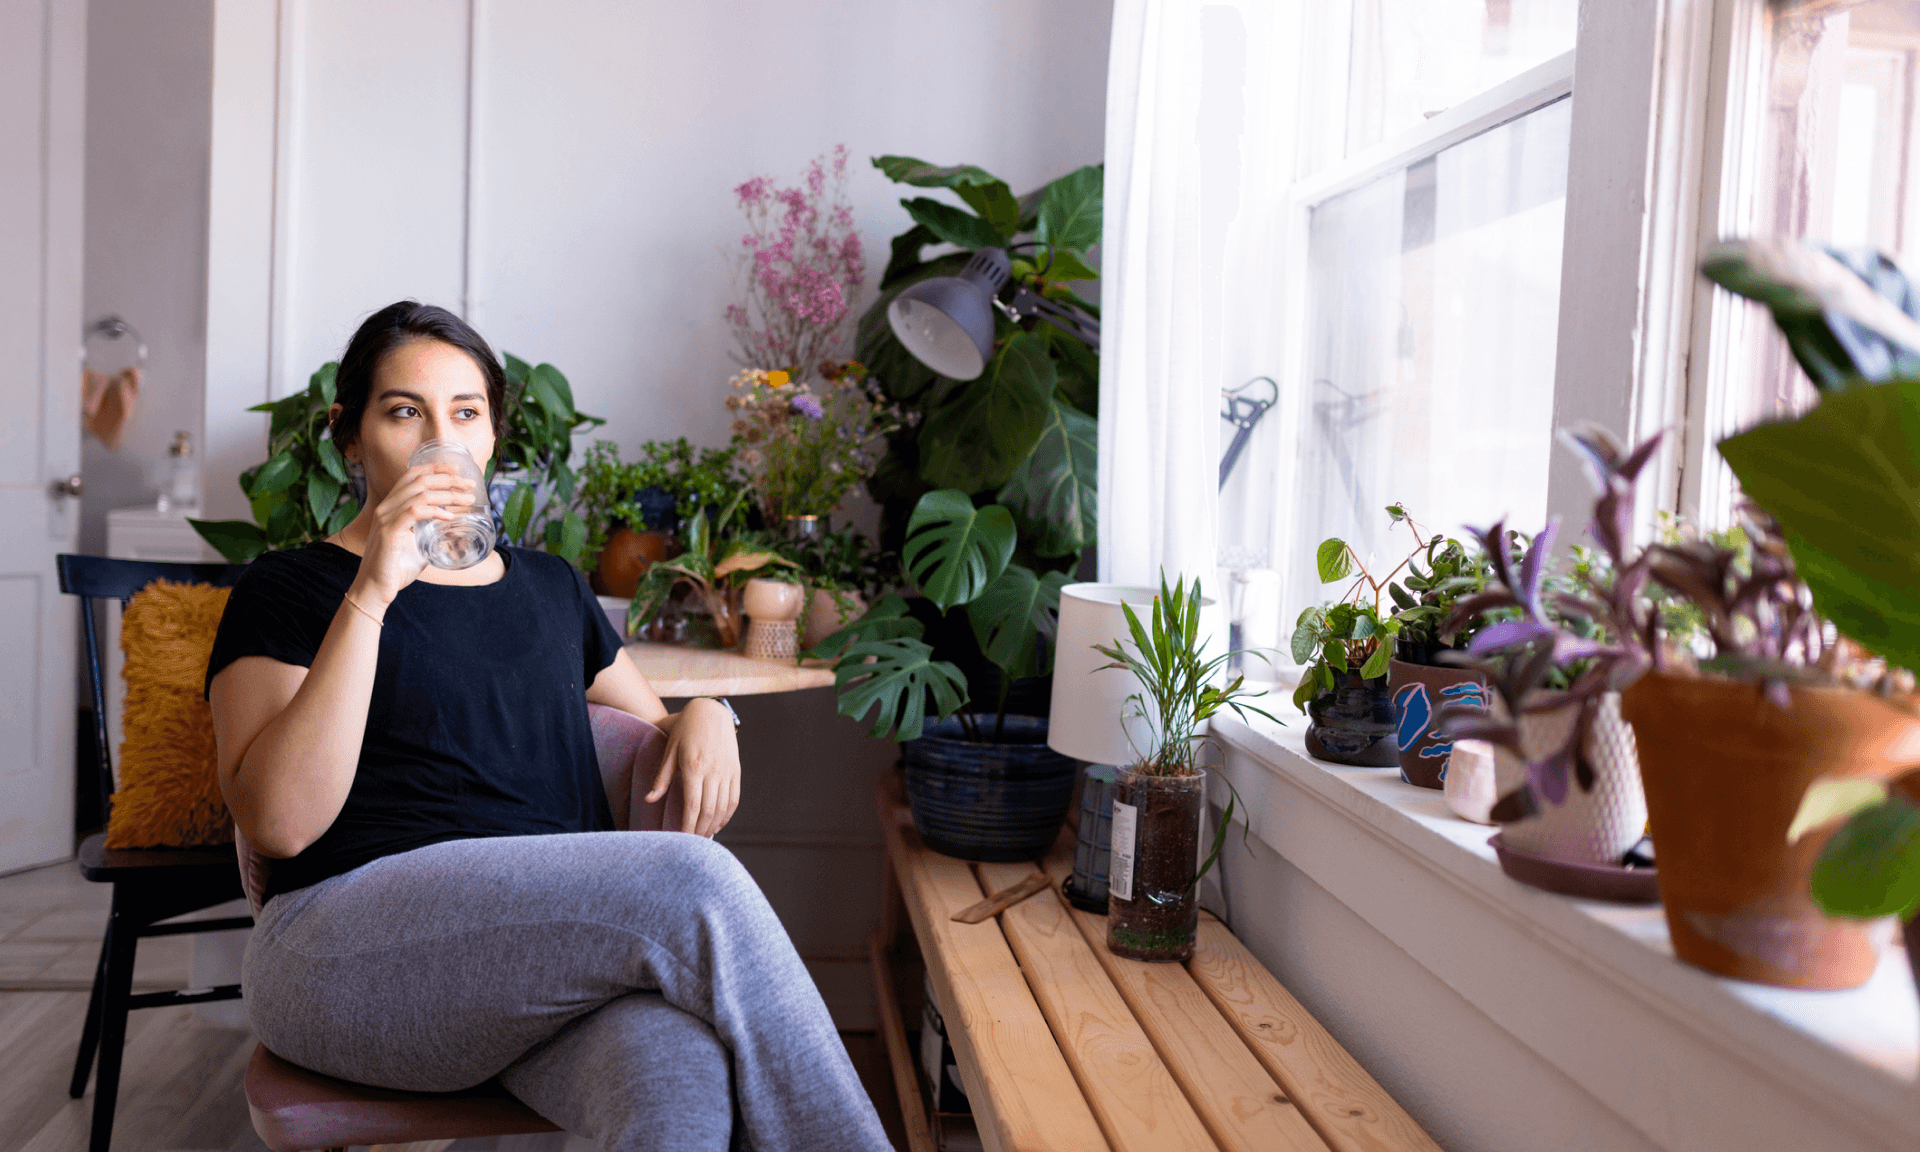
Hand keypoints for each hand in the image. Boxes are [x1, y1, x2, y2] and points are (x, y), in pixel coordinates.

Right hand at [353, 462, 472, 606]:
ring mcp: (386, 519)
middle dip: (448, 478)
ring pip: (420, 494)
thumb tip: (452, 530)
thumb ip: (430, 533)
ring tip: (467, 500)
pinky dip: (435, 511)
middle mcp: (386, 508)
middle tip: (470, 485)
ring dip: (448, 494)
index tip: (458, 470)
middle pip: (420, 480)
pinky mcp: (389, 533)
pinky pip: (414, 513)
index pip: (412, 475)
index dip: (435, 468)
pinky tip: (449, 517)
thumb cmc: (395, 568)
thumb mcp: (417, 544)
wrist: (375, 589)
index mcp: (391, 506)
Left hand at [646, 698, 740, 836]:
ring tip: (702, 836)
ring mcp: (727, 771)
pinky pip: (734, 798)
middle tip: (691, 843)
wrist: (710, 711)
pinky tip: (718, 824)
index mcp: (694, 766)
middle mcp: (713, 770)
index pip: (692, 805)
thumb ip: (661, 778)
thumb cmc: (684, 730)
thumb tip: (649, 800)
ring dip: (713, 825)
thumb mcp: (669, 751)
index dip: (687, 825)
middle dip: (699, 830)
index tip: (681, 838)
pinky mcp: (735, 770)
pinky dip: (727, 815)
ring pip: (723, 807)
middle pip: (708, 810)